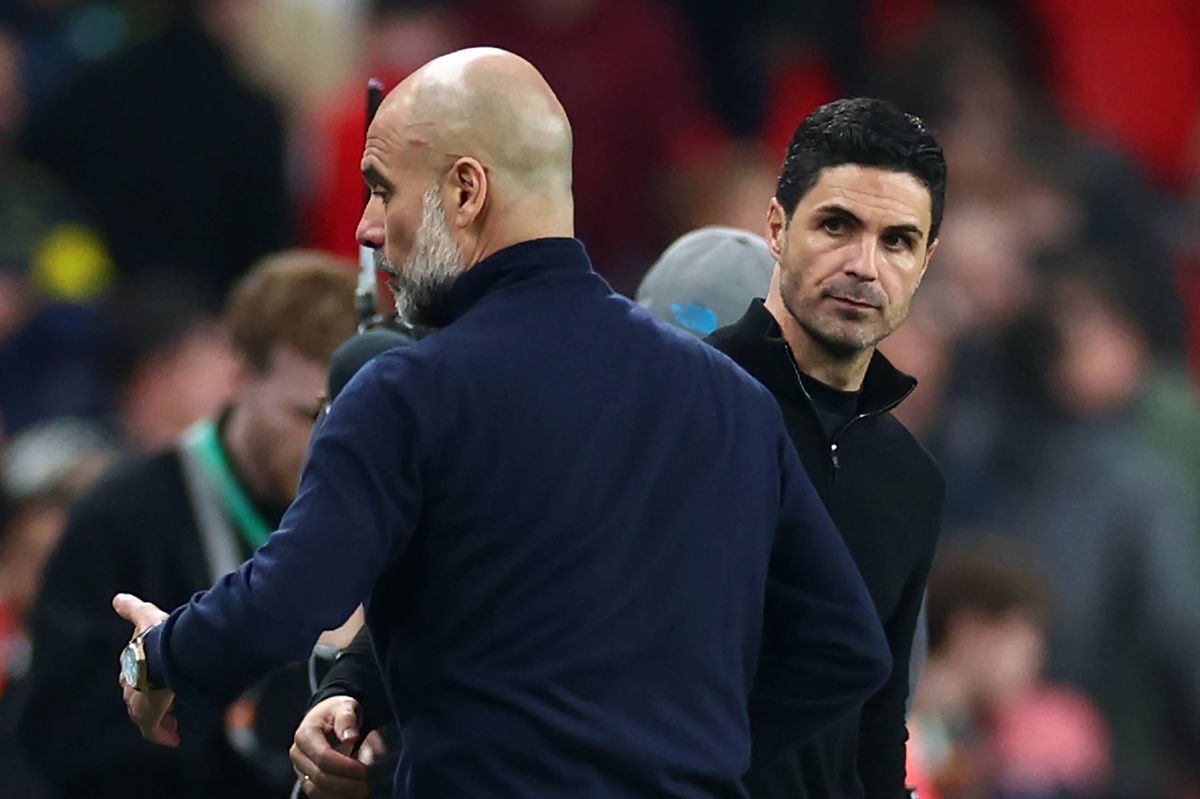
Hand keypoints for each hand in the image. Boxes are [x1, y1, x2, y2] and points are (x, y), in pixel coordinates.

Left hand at [112, 593, 177, 745]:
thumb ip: (132, 608)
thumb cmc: (156, 636)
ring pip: (145, 716)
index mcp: (130, 663)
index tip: (155, 683)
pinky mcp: (147, 716)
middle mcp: (130, 685)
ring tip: (172, 725)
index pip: (132, 675)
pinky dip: (162, 735)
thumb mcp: (145, 617)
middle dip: (149, 702)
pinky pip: (153, 731)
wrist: (161, 655)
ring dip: (159, 720)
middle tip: (164, 708)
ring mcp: (138, 702)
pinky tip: (173, 738)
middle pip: (136, 697)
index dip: (143, 680)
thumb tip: (117, 598)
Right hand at [290, 696, 369, 797]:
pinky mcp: (306, 780)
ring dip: (342, 793)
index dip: (345, 766)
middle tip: (368, 781)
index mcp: (305, 735)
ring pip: (316, 791)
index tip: (365, 769)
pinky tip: (354, 792)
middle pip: (319, 777)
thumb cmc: (337, 713)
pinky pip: (318, 795)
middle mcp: (298, 754)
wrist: (327, 719)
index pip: (323, 757)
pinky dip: (337, 796)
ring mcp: (300, 769)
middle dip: (346, 782)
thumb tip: (351, 738)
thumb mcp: (344, 707)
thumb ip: (347, 720)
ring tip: (363, 788)